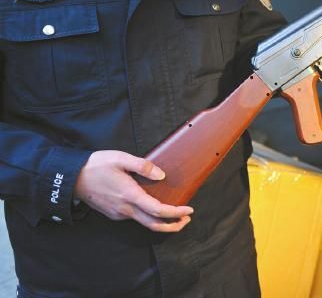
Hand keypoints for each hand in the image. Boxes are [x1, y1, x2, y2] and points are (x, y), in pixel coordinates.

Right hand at [75, 150, 193, 232]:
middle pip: (153, 224)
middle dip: (173, 225)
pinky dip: (149, 216)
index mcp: (130, 195)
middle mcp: (125, 209)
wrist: (71, 178)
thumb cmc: (96, 166)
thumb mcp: (121, 158)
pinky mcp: (114, 213)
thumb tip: (161, 175)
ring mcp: (118, 213)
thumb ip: (143, 166)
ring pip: (144, 222)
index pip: (158, 210)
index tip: (189, 209)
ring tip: (175, 214)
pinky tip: (154, 208)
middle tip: (187, 219)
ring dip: (161, 221)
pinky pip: (135, 218)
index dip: (175, 212)